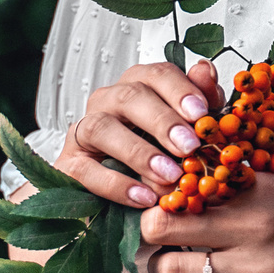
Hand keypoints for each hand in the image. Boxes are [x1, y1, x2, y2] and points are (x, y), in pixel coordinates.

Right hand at [52, 58, 224, 207]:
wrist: (124, 202)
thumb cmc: (162, 156)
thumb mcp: (190, 132)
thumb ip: (201, 102)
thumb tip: (204, 70)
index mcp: (139, 86)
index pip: (157, 74)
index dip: (179, 90)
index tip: (201, 113)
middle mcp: (108, 101)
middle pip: (129, 96)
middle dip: (162, 121)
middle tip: (189, 146)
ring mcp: (84, 131)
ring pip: (102, 128)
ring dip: (138, 152)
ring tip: (169, 175)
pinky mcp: (69, 164)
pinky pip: (86, 170)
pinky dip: (116, 184)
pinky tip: (144, 197)